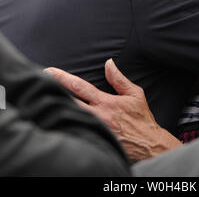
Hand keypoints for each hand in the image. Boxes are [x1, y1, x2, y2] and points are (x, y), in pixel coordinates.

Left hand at [45, 60, 181, 161]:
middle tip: (39, 82)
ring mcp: (93, 128)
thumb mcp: (135, 94)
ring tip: (44, 98)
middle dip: (53, 90)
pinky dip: (66, 122)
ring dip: (57, 106)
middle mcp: (96, 115)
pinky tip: (57, 119)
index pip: (79, 86)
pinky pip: (76, 129)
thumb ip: (119, 79)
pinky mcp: (94, 139)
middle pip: (68, 101)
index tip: (49, 71)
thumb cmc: (142, 119)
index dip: (62, 77)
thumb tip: (109, 63)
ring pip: (69, 115)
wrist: (148, 145)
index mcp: (105, 102)